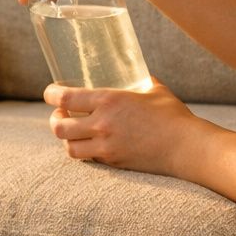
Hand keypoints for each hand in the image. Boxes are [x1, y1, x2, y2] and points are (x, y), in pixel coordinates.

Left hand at [43, 79, 208, 176]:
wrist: (186, 147)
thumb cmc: (172, 115)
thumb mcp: (153, 88)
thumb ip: (139, 80)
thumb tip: (134, 73)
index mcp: (109, 101)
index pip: (65, 98)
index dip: (51, 95)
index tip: (50, 92)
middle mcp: (102, 125)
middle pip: (59, 127)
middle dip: (54, 120)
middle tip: (59, 115)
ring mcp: (106, 147)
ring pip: (69, 148)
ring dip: (66, 139)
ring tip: (71, 131)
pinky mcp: (113, 162)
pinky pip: (88, 158)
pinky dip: (84, 151)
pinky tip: (90, 143)